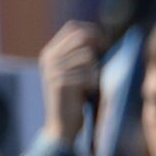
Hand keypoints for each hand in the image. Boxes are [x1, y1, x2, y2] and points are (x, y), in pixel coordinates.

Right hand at [39, 21, 101, 143]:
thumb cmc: (75, 101)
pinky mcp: (61, 83)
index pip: (72, 28)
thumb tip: (100, 37)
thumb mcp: (75, 74)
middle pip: (81, 38)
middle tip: (105, 62)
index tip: (106, 42)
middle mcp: (49, 58)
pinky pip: (88, 75)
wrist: (62, 127)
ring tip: (90, 86)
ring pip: (88, 57)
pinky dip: (94, 85)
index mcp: (51, 53)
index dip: (92, 31)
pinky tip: (86, 95)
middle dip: (98, 47)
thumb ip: (81, 57)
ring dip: (96, 71)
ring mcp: (53, 69)